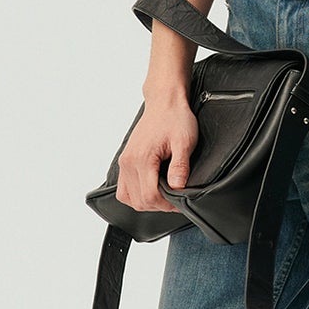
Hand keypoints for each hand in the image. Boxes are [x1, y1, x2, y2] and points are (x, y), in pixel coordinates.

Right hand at [117, 90, 199, 211]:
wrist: (164, 102)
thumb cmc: (175, 119)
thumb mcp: (184, 142)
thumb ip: (180, 166)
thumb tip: (177, 187)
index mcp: (142, 158)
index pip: (150, 196)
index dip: (167, 205)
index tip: (180, 201)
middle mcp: (129, 162)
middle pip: (139, 201)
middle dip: (158, 205)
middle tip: (175, 199)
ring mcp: (125, 162)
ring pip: (128, 198)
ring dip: (146, 202)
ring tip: (164, 195)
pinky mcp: (125, 161)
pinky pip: (124, 189)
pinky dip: (136, 195)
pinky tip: (151, 189)